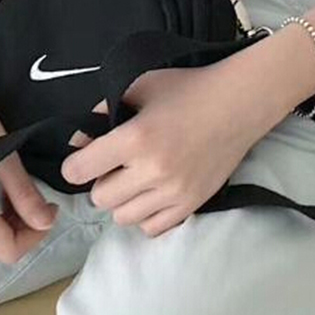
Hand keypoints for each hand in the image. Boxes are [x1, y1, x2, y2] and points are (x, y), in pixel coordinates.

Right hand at [0, 78, 59, 262]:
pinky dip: (0, 214)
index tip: (50, 208)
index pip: (8, 249)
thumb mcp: (4, 156)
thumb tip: (46, 222)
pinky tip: (5, 190)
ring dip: (14, 220)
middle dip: (27, 227)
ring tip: (21, 189)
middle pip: (0, 247)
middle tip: (39, 197)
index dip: (36, 235)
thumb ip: (24, 193)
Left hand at [60, 63, 268, 237]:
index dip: (76, 164)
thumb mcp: (139, 87)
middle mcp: (152, 170)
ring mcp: (174, 191)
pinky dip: (146, 213)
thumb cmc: (187, 88)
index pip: (79, 170)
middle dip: (102, 181)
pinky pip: (151, 228)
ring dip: (123, 199)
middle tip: (117, 164)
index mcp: (135, 138)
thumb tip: (77, 142)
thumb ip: (103, 111)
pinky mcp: (191, 204)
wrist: (238, 103)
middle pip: (99, 198)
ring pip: (122, 217)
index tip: (84, 158)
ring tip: (137, 178)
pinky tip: (153, 192)